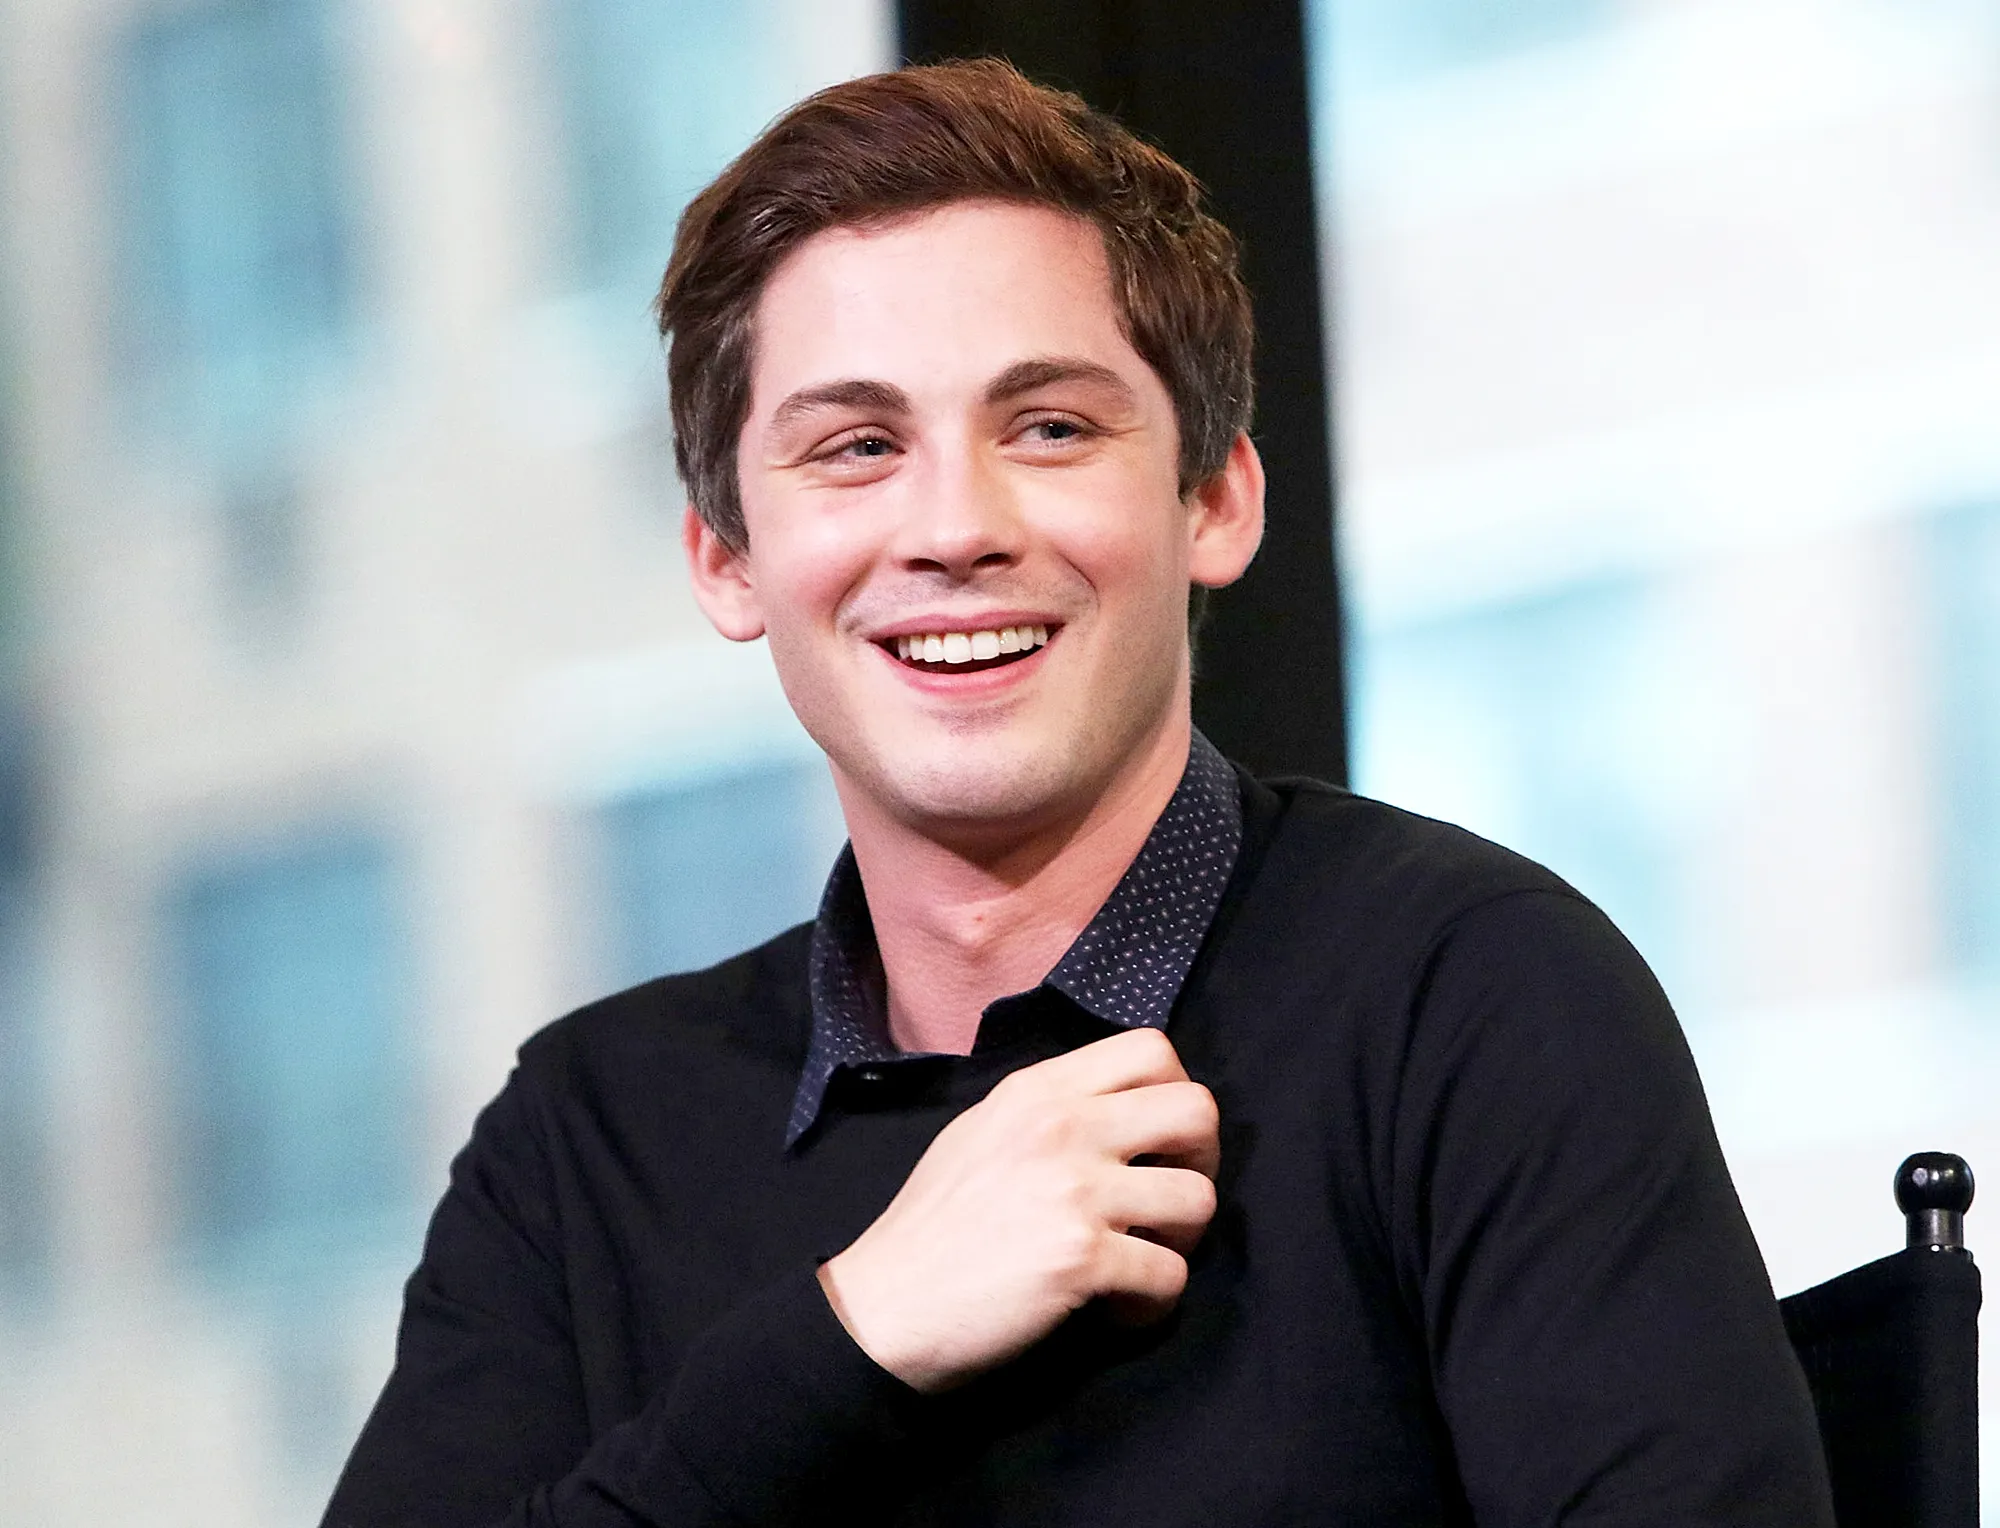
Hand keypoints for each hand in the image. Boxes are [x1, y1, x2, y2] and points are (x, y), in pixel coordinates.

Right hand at [816, 1027, 1219, 1392]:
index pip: (1152, 1048)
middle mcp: (1063, 1125)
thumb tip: (1117, 1116)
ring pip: (1199, 1199)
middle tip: (1167, 1201)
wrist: (883, 1308)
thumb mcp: (980, 1133)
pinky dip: (1152, 1304)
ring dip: (1182, 1241)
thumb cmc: (929, 1228)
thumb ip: (1046, 1112)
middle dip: (1202, 1161)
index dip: (1175, 1094)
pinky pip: (1170, 1278)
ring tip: (1140, 1261)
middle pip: (1198, 1110)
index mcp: (1038, 1090)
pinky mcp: (1082, 1258)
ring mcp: (1075, 1189)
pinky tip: (1114, 1309)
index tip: (1157, 1143)